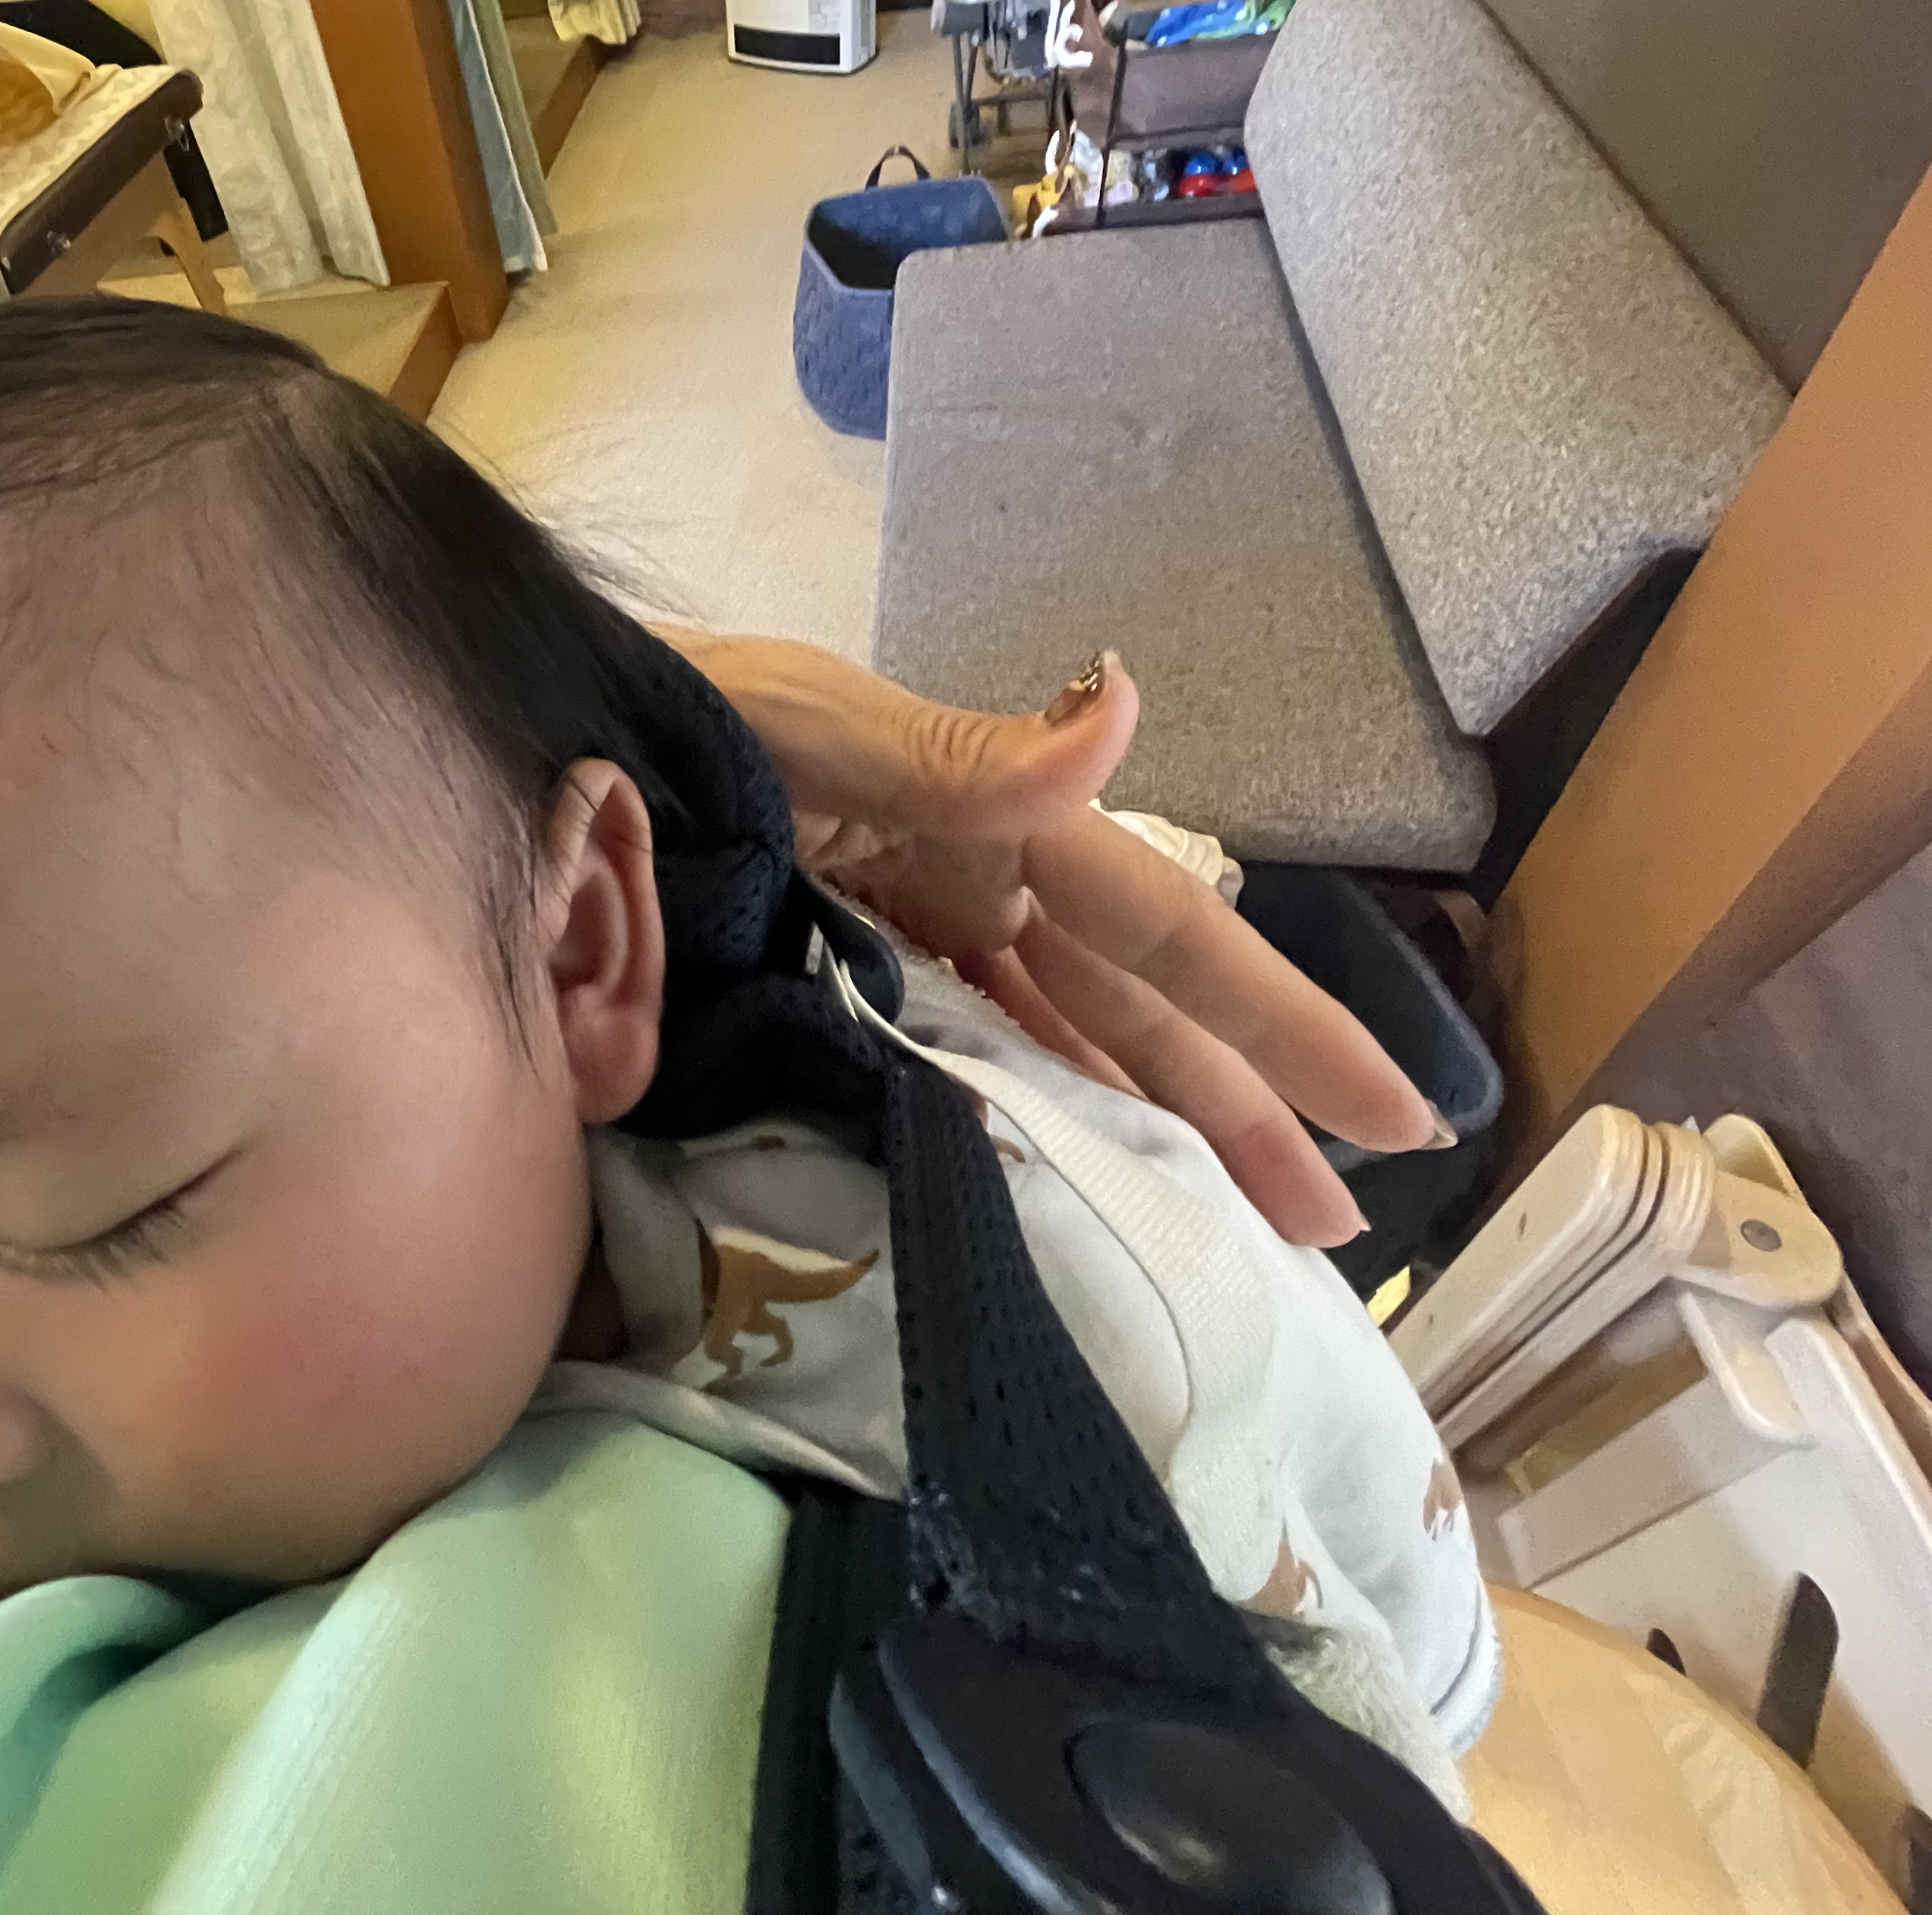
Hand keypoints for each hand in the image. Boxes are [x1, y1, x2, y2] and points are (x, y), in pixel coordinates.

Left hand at [657, 626, 1442, 1246]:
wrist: (540, 745)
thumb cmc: (674, 717)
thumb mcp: (815, 726)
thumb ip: (963, 751)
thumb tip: (1122, 704)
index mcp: (991, 818)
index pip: (1165, 937)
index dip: (1278, 1027)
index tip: (1391, 1115)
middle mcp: (972, 880)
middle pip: (1133, 1011)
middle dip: (1240, 1108)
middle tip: (1337, 1228)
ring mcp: (909, 932)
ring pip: (1064, 1045)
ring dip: (1153, 1126)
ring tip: (1240, 1226)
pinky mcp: (839, 972)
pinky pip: (966, 1057)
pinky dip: (1035, 1116)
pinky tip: (1079, 1174)